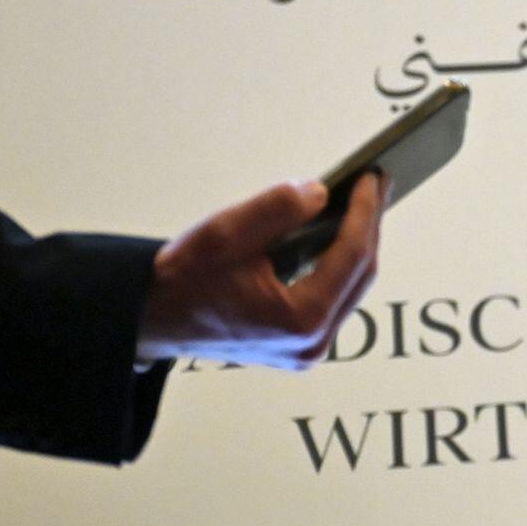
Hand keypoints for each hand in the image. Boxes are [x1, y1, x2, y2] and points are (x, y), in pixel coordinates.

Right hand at [137, 173, 384, 369]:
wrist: (149, 319)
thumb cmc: (181, 281)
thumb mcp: (224, 234)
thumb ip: (276, 209)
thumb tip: (320, 193)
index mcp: (300, 321)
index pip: (353, 256)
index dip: (366, 211)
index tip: (373, 177)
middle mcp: (311, 343)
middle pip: (360, 273)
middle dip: (369, 224)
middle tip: (377, 181)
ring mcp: (308, 349)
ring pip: (351, 286)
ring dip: (357, 242)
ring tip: (365, 200)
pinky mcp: (299, 344)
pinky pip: (333, 296)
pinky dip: (338, 262)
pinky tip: (340, 231)